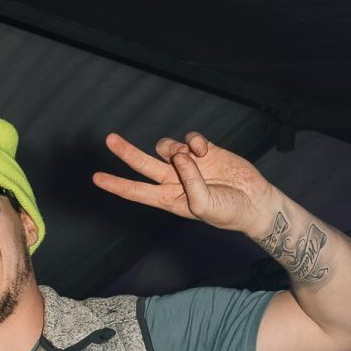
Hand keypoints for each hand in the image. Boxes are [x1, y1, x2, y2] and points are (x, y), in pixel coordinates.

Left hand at [93, 131, 275, 238]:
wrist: (254, 202)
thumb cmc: (229, 212)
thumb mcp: (204, 206)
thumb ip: (189, 182)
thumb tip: (180, 154)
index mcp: (169, 199)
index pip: (137, 192)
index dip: (117, 185)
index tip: (96, 179)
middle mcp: (174, 181)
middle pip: (142, 164)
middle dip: (126, 152)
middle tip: (109, 139)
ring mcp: (188, 165)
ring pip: (167, 147)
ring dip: (176, 148)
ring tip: (194, 158)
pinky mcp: (204, 151)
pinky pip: (190, 138)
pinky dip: (195, 142)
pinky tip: (205, 151)